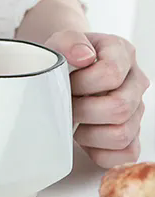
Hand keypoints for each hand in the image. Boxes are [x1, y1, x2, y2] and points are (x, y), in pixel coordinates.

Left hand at [45, 30, 149, 167]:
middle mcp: (135, 82)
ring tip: (73, 121)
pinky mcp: (131, 135)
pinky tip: (84, 138)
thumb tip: (84, 57)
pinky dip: (99, 152)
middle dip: (83, 111)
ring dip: (88, 133)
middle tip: (65, 106)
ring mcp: (137, 110)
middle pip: (119, 108)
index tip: (65, 82)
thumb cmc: (63, 60)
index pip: (110, 74)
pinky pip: (125, 154)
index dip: (81, 83)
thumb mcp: (59, 42)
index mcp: (122, 54)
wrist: (64, 73)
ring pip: (122, 134)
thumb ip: (69, 41)